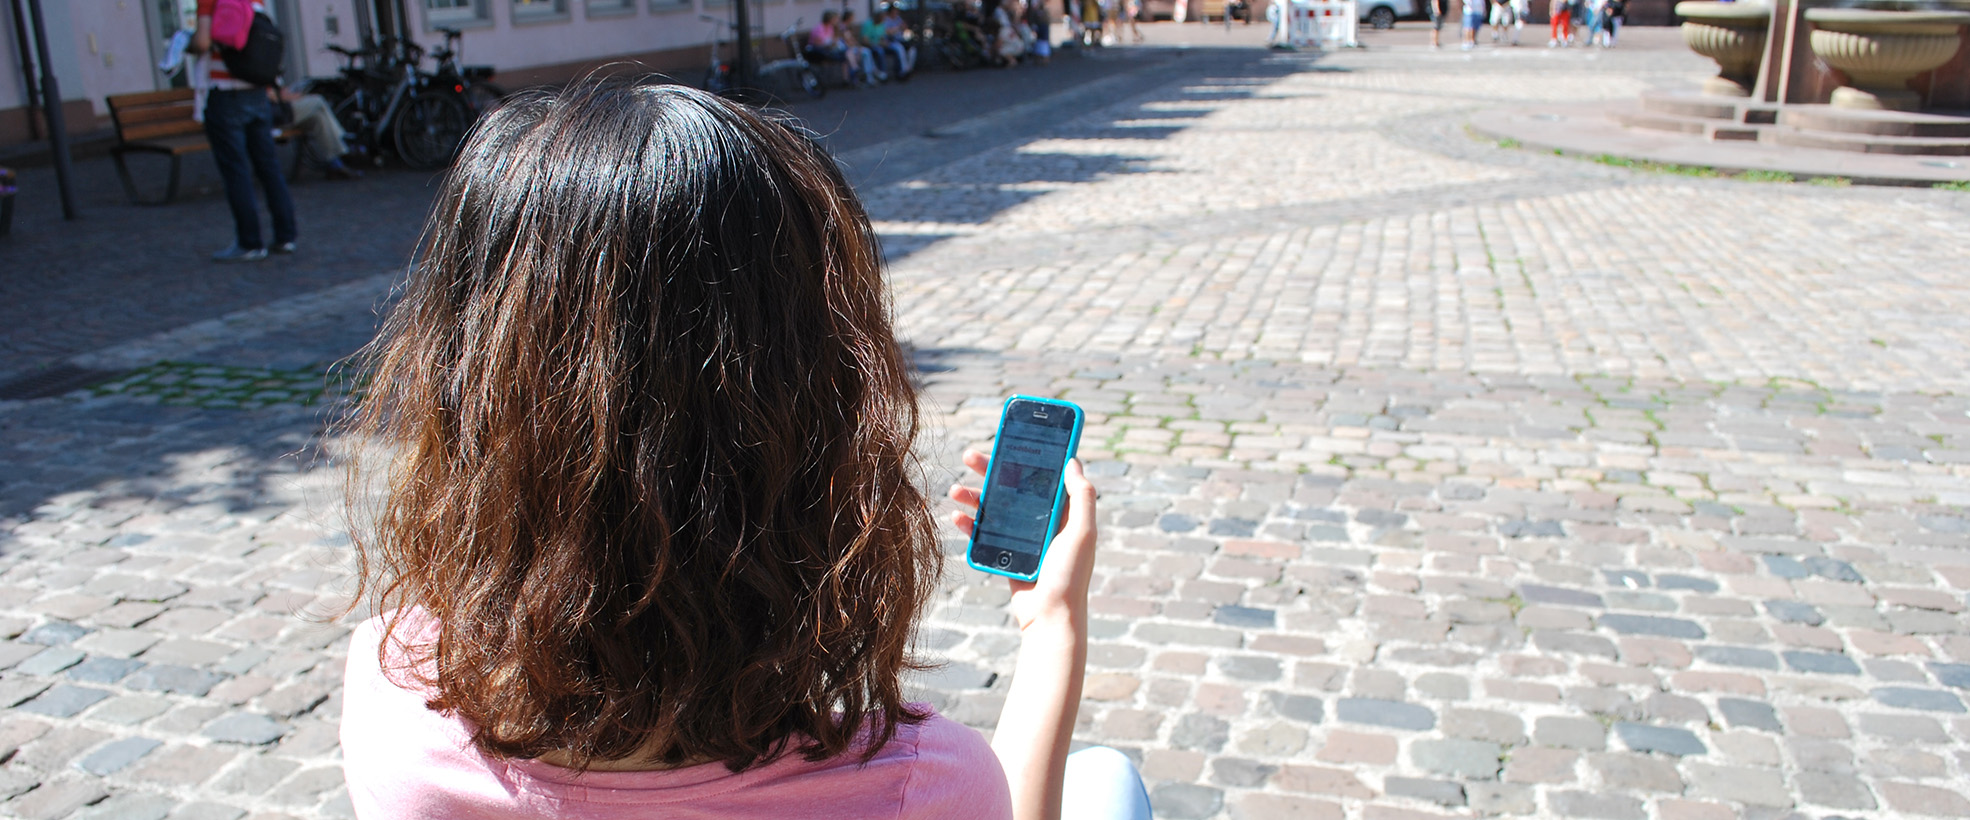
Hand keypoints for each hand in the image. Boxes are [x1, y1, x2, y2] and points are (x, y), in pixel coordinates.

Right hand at [947, 449, 1098, 631]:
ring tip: (955, 490)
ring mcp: (1022, 538)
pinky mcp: (1006, 554)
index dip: (1029, 455)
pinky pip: (984, 533)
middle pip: (1013, 487)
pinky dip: (970, 524)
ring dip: (974, 496)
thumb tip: (1073, 461)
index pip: (1044, 475)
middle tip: (970, 456)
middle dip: (991, 470)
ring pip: (994, 508)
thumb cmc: (1070, 577)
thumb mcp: (1082, 533)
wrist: (1049, 619)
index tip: (1010, 437)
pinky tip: (957, 516)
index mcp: (1063, 512)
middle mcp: (1042, 521)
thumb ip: (1081, 497)